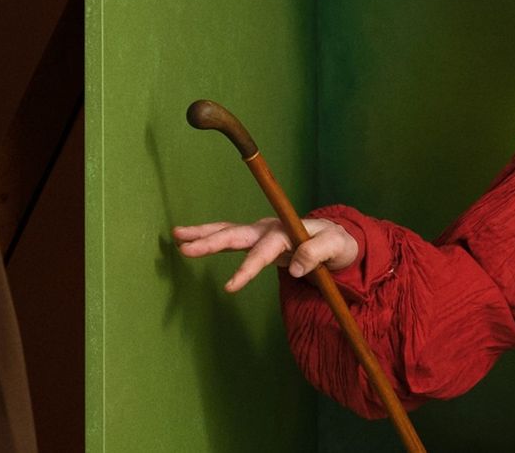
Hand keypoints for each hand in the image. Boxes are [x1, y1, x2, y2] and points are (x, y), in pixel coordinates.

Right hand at [171, 217, 357, 292]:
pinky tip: (189, 240)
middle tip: (185, 248)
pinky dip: (210, 238)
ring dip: (203, 235)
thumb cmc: (338, 243)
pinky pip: (230, 239)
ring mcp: (262, 234)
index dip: (248, 266)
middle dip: (210, 241)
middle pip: (237, 234)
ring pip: (228, 232)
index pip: (265, 248)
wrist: (337, 241)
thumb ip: (318, 254)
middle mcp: (270, 228)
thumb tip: (294, 268)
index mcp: (287, 229)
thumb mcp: (337, 247)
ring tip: (177, 236)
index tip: (231, 287)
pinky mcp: (257, 242)